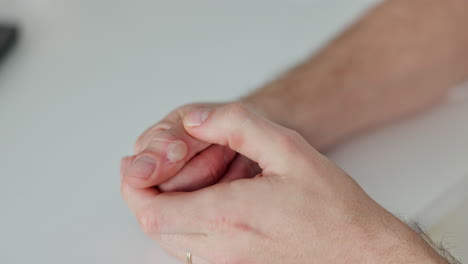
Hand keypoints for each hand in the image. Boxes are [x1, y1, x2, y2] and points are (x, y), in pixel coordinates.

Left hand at [121, 103, 443, 263]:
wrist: (358, 250)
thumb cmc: (331, 205)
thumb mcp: (288, 148)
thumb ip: (237, 125)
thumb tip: (195, 119)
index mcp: (228, 214)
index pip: (150, 209)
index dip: (134, 184)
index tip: (137, 164)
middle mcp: (221, 247)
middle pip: (152, 225)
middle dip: (142, 193)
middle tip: (152, 167)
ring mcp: (226, 263)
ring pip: (167, 240)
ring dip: (160, 208)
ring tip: (174, 180)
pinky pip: (188, 248)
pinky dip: (179, 224)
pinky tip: (199, 201)